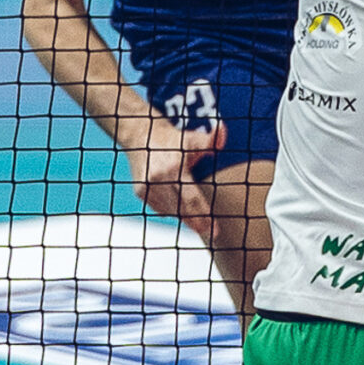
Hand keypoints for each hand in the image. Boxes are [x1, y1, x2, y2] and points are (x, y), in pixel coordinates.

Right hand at [125, 113, 222, 239]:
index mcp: (174, 169)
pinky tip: (182, 211)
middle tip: (212, 234)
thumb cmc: (174, 140)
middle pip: (181, 209)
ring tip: (200, 225)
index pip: (191, 199)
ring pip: (171, 211)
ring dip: (186, 219)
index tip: (216, 229)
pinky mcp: (140, 192)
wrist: (142, 136)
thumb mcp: (194, 138)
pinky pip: (160, 208)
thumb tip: (223, 131)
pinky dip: (172, 211)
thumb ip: (212, 139)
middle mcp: (158, 180)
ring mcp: (147, 187)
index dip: (204, 216)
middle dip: (197, 224)